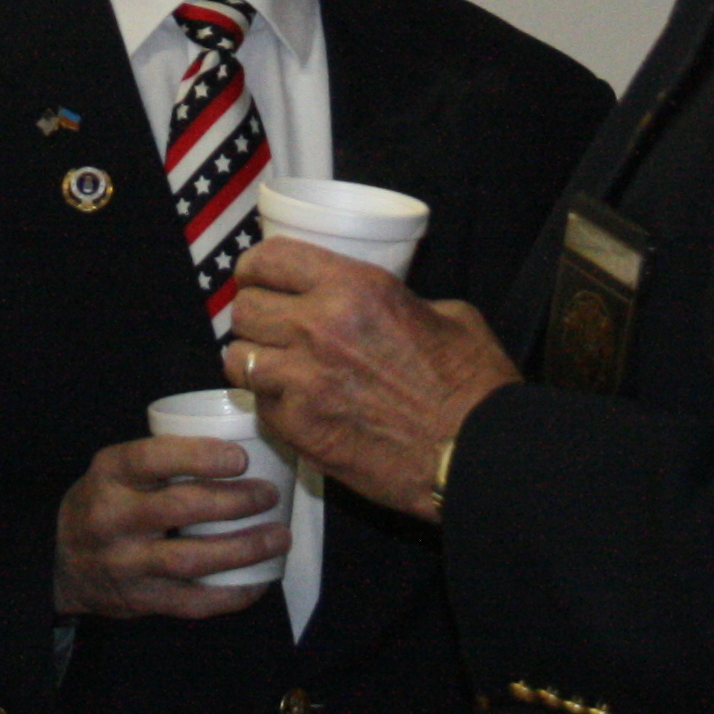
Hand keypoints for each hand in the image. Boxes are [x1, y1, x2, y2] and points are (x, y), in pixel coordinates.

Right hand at [52, 432, 288, 618]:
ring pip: (191, 559)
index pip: (152, 458)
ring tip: (278, 536)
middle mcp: (112, 519)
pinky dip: (232, 594)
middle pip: (180, 508)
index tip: (241, 459)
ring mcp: (125, 564)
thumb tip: (239, 438)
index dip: (200, 457)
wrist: (62, 562)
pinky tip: (259, 580)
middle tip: (269, 494)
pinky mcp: (140, 601)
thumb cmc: (107, 502)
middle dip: (234, 502)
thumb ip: (162, 458)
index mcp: (109, 474)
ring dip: (243, 549)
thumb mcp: (117, 470)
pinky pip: (193, 602)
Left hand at [225, 235, 518, 515]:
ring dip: (255, 361)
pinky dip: (272, 403)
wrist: (476, 455)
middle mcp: (319, 326)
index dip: (257, 269)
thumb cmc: (471, 385)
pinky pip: (259, 405)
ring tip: (278, 369)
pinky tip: (298, 406)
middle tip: (272, 329)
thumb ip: (394, 300)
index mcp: (355, 288)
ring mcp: (303, 380)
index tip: (259, 279)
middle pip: (244, 308)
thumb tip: (367, 304)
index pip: (269, 259)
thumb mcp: (446, 314)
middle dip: (256, 316)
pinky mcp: (299, 428)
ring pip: (237, 358)